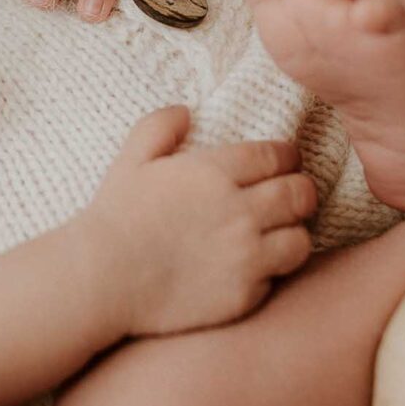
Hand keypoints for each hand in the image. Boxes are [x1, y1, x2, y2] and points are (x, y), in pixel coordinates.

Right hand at [75, 105, 317, 337]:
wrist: (103, 279)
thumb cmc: (115, 217)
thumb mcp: (131, 160)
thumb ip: (159, 127)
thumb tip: (186, 111)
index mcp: (215, 173)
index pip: (277, 156)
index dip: (288, 156)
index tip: (286, 161)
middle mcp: (239, 211)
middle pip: (300, 194)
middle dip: (301, 191)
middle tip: (293, 196)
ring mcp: (246, 256)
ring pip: (301, 240)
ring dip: (294, 233)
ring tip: (281, 234)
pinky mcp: (244, 294)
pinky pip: (277, 279)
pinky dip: (271, 272)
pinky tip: (254, 267)